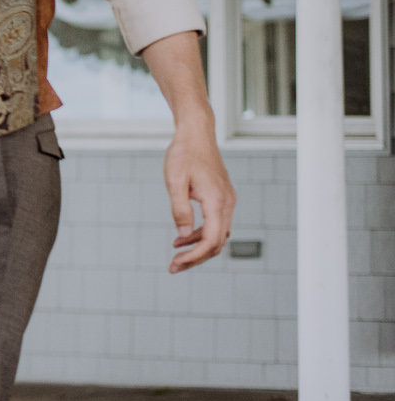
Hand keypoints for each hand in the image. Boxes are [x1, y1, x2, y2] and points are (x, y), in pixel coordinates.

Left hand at [165, 121, 235, 272]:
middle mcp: (227, 204)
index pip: (210, 241)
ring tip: (176, 252)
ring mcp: (227, 201)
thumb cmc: (183, 154)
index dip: (194, 257)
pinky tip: (182, 236)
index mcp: (217, 202)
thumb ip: (179, 209)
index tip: (175, 264)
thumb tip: (183, 236)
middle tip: (173, 267)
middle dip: (196, 257)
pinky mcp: (223, 198)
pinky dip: (201, 233)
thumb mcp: (174, 181)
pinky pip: (216, 224)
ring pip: (218, 235)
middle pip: (217, 243)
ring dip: (198, 246)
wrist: (196, 134)